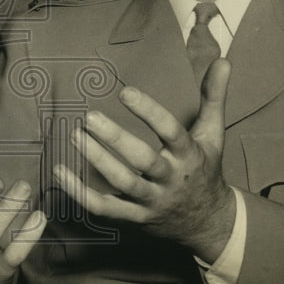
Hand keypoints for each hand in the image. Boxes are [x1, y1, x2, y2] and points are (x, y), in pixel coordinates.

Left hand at [53, 59, 235, 262]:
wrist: (207, 222)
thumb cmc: (204, 169)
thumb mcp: (213, 133)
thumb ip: (214, 96)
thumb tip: (223, 61)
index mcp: (188, 155)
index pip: (170, 132)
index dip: (149, 112)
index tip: (125, 92)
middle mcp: (170, 179)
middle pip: (143, 160)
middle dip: (116, 139)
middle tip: (89, 117)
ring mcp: (151, 200)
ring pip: (123, 183)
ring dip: (97, 161)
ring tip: (74, 136)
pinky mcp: (134, 217)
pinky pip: (105, 208)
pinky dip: (80, 193)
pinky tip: (60, 172)